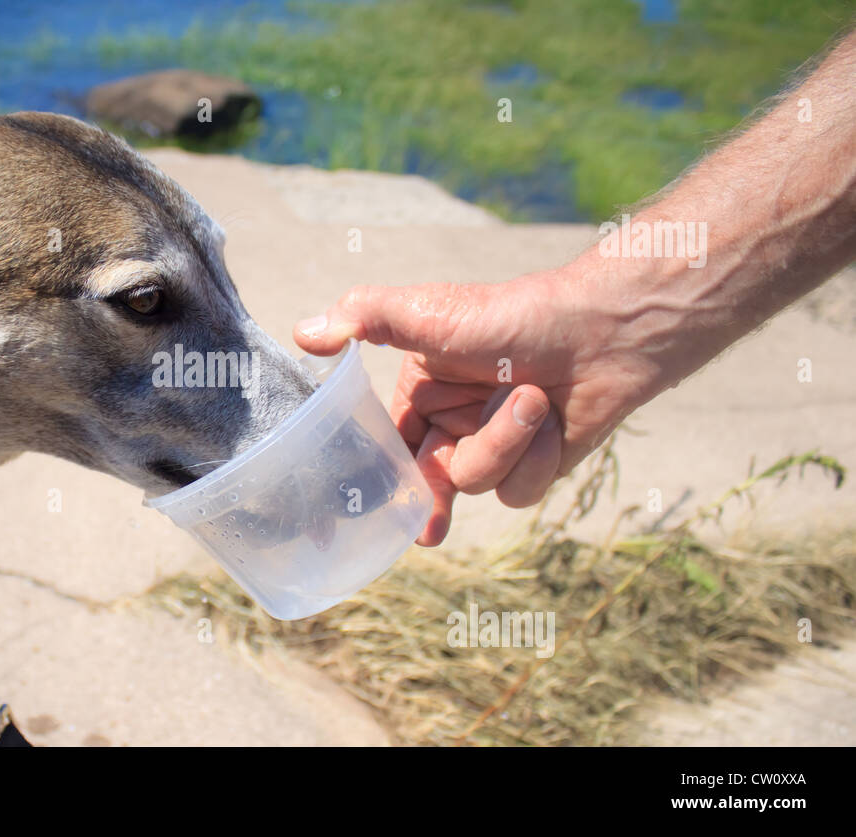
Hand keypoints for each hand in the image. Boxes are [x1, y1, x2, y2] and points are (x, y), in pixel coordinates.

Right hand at [293, 269, 664, 545]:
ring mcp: (492, 446)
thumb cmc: (512, 315)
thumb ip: (364, 317)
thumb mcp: (427, 313)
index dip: (369, 482)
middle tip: (427, 531)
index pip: (382, 447)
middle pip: (426, 479)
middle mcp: (450, 423)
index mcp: (419, 393)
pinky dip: (538, 456)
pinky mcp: (534, 465)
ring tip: (531, 398)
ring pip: (476, 483)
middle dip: (433, 497)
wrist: (604, 331)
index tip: (350, 520)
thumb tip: (303, 332)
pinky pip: (519, 489)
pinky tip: (555, 419)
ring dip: (505, 444)